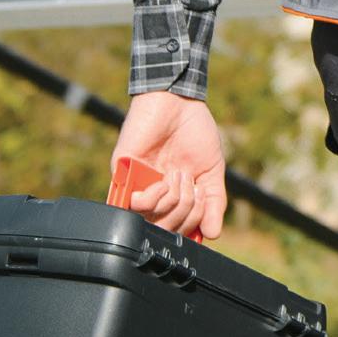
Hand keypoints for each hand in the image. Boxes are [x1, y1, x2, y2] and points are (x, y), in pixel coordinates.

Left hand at [109, 91, 227, 239]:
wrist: (178, 101)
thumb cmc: (194, 132)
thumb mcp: (212, 171)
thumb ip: (214, 203)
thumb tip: (213, 234)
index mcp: (174, 197)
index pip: (180, 230)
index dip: (195, 225)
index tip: (204, 204)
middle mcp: (154, 196)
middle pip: (167, 230)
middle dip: (187, 212)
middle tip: (192, 184)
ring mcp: (137, 186)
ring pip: (152, 221)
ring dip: (173, 200)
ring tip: (179, 174)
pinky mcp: (123, 175)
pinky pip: (134, 205)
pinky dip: (153, 197)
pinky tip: (163, 179)